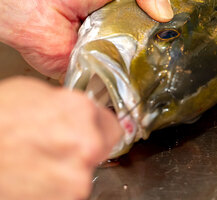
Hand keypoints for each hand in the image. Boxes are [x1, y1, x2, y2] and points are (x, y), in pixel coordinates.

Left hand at [0, 0, 172, 77]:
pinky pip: (121, 77)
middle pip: (157, 41)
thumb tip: (166, 13)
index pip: (163, 15)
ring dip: (148, 61)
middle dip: (165, 44)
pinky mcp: (102, 68)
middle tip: (174, 46)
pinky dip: (128, 78)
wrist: (35, 4)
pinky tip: (139, 77)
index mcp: (133, 3)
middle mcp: (126, 27)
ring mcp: (115, 49)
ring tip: (159, 62)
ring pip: (142, 62)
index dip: (174, 20)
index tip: (187, 26)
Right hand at [0, 76, 121, 199]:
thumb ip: (68, 105)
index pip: (113, 125)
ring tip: (40, 159)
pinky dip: (56, 186)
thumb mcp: (35, 95)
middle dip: (86, 147)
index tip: (94, 131)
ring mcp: (74, 179)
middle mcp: (85, 145)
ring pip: (84, 172)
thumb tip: (79, 114)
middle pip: (101, 149)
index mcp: (81, 111)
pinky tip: (35, 174)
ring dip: (69, 168)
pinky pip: (67, 191)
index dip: (100, 128)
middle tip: (60, 145)